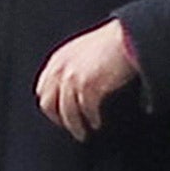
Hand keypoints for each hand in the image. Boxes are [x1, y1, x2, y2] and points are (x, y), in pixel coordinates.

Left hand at [36, 19, 137, 141]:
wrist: (127, 37)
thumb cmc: (111, 43)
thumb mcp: (81, 51)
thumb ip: (71, 68)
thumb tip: (71, 89)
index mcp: (57, 59)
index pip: (42, 89)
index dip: (50, 105)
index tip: (59, 114)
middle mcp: (60, 69)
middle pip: (48, 104)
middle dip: (57, 119)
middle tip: (69, 127)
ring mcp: (72, 78)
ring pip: (66, 112)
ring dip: (75, 126)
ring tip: (82, 133)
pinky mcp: (88, 86)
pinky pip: (86, 110)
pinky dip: (91, 119)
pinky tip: (96, 123)